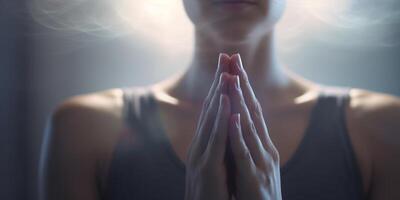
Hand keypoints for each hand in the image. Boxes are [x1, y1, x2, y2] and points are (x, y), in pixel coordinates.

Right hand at [185, 54, 231, 199]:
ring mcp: (202, 155)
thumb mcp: (215, 166)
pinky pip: (216, 140)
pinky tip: (226, 102)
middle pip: (211, 108)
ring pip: (212, 119)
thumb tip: (226, 129)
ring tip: (227, 71)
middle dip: (219, 81)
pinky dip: (220, 119)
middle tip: (226, 56)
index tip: (229, 66)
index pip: (214, 110)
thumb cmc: (211, 194)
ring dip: (219, 94)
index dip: (221, 87)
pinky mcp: (207, 168)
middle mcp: (200, 145)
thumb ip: (218, 147)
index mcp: (205, 144)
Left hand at [228, 54, 281, 199]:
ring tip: (232, 78)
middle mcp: (264, 149)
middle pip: (252, 111)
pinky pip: (244, 153)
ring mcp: (261, 163)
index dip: (243, 87)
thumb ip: (247, 145)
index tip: (233, 65)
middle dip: (242, 84)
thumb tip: (238, 123)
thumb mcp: (253, 164)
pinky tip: (233, 117)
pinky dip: (238, 134)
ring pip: (249, 127)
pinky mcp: (253, 179)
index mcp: (262, 146)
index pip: (251, 110)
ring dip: (240, 102)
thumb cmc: (257, 194)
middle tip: (234, 58)